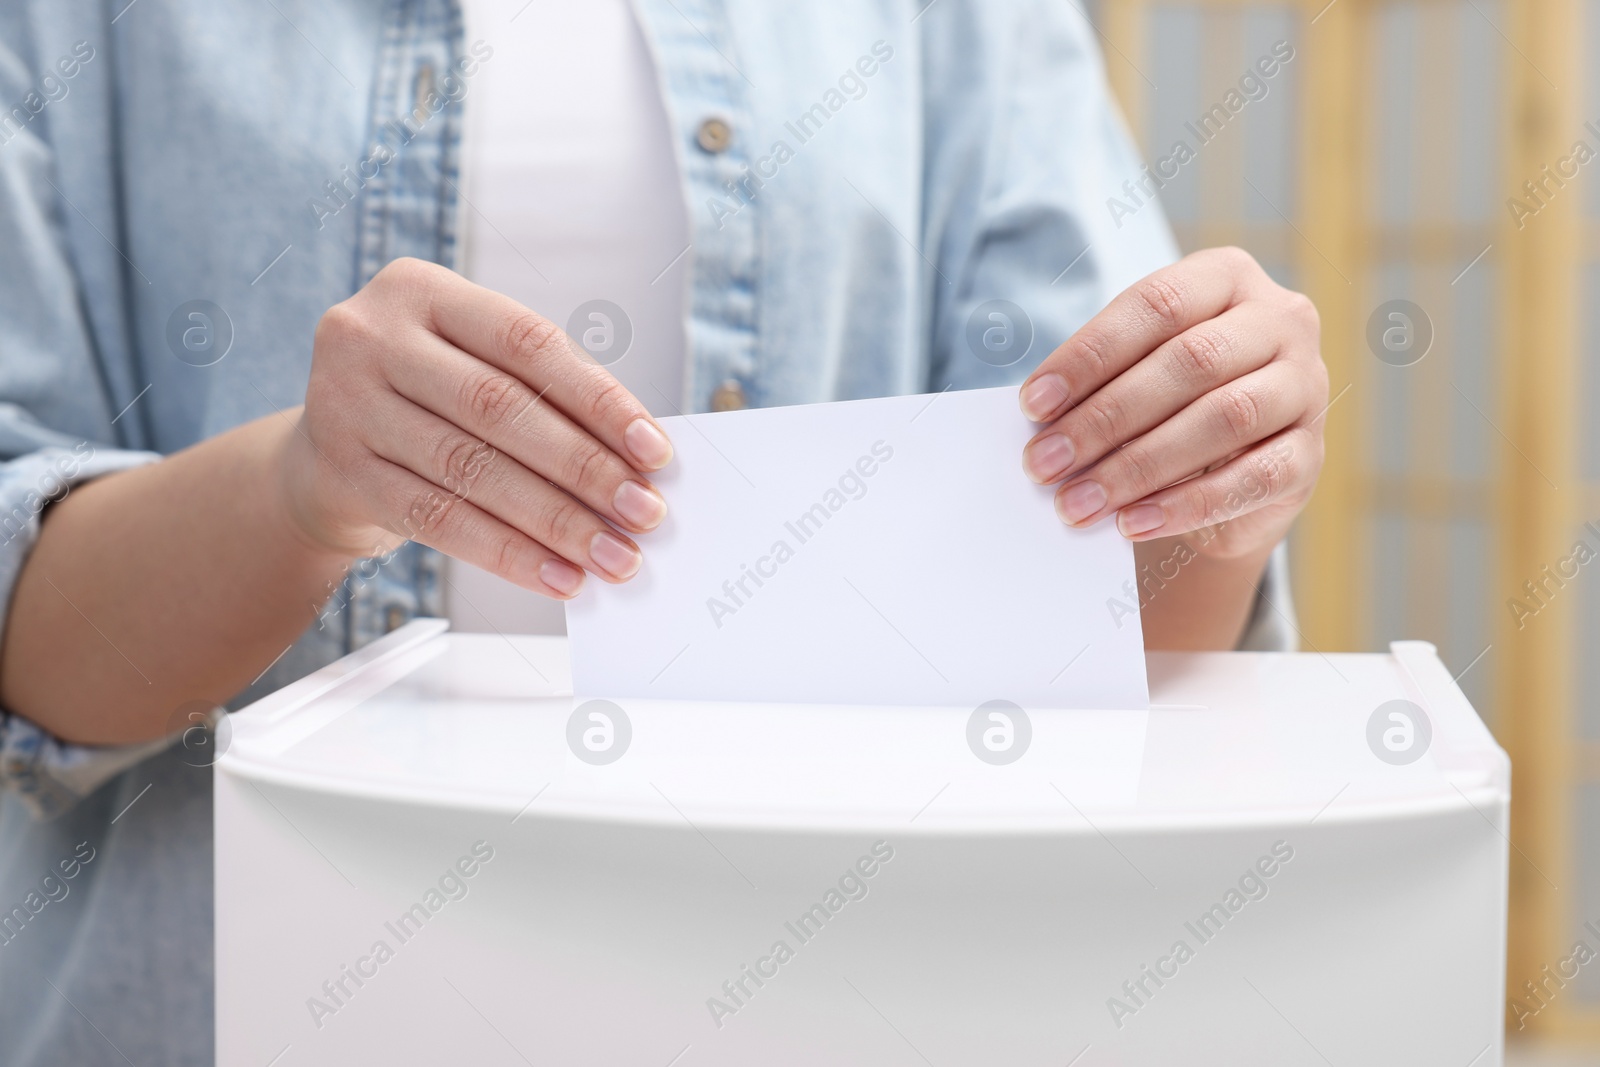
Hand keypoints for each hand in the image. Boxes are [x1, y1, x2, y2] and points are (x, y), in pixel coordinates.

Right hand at [279, 257, 673, 598]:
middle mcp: (371, 338)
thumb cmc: (429, 403)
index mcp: (420, 291)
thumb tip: (638, 460)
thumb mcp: (472, 368)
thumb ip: (543, 393)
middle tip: (644, 513)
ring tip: (613, 555)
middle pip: (499, 409)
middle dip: (585, 469)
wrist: (324, 456)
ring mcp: (344, 406)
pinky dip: (508, 553)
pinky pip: (439, 522)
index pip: (527, 343)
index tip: (654, 451)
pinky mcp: (340, 475)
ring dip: (556, 522)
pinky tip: (556, 574)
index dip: (598, 399)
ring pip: (472, 471)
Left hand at [1018, 246, 1325, 561]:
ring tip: (1078, 502)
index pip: (1157, 303)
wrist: (1224, 472)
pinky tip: (1132, 523)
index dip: (1090, 354)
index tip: (1033, 404)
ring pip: (1225, 419)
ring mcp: (1306, 386)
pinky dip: (1185, 505)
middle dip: (1106, 418)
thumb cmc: (1164, 403)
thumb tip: (1041, 424)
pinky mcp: (1311, 456)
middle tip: (1044, 464)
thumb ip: (1098, 384)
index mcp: (1226, 277)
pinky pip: (1253, 479)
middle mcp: (1280, 320)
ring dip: (1139, 466)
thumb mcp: (1133, 373)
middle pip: (1190, 362)